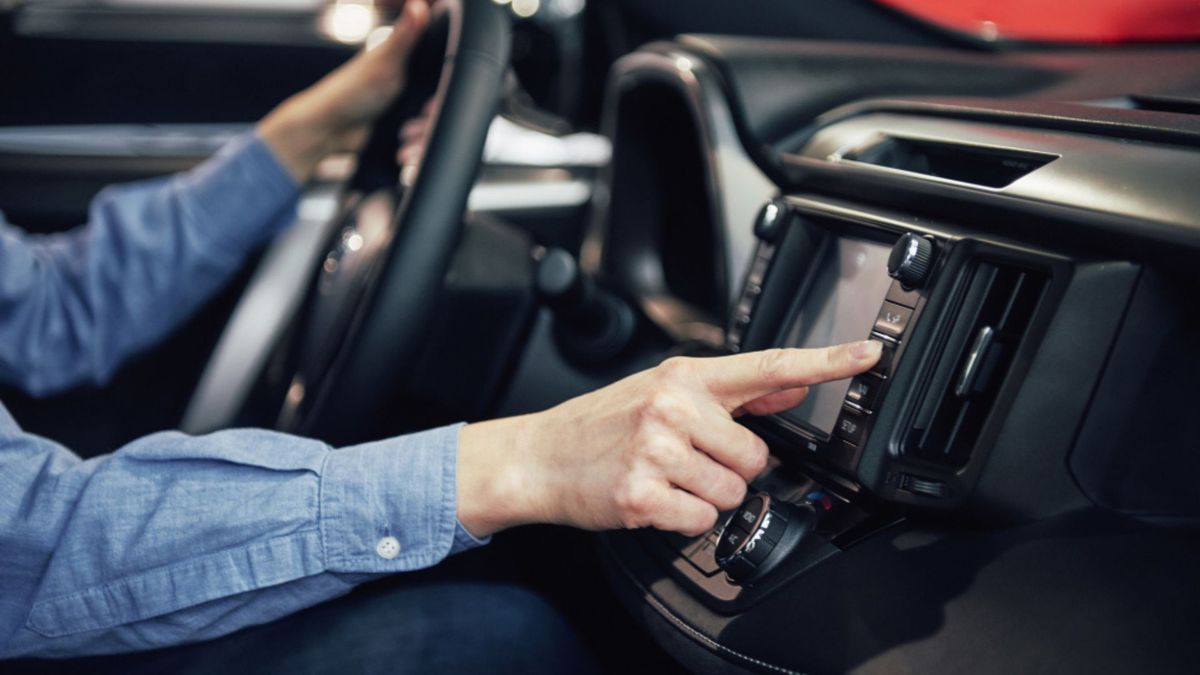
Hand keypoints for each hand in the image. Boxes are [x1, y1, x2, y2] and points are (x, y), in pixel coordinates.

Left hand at [258, 0, 430, 182]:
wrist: (330, 130)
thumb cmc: (349, 92)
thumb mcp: (383, 61)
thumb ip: (406, 34)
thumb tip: (419, 4)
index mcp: (410, 62)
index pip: (445, 80)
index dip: (440, 100)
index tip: (429, 110)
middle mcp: (412, 85)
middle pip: (440, 110)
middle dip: (427, 127)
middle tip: (409, 130)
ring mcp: (407, 108)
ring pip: (431, 130)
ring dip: (419, 143)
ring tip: (403, 148)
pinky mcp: (402, 128)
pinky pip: (421, 144)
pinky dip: (414, 152)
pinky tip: (402, 154)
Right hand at [456, 340, 882, 537]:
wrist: (541, 456)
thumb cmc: (603, 425)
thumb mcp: (665, 392)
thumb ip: (734, 391)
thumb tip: (793, 380)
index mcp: (685, 376)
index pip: (768, 365)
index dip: (826, 362)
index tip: (869, 356)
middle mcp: (672, 406)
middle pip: (756, 455)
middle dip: (731, 468)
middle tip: (688, 461)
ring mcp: (655, 449)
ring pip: (732, 492)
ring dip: (706, 496)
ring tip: (668, 479)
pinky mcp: (641, 493)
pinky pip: (701, 520)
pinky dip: (683, 520)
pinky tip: (655, 500)